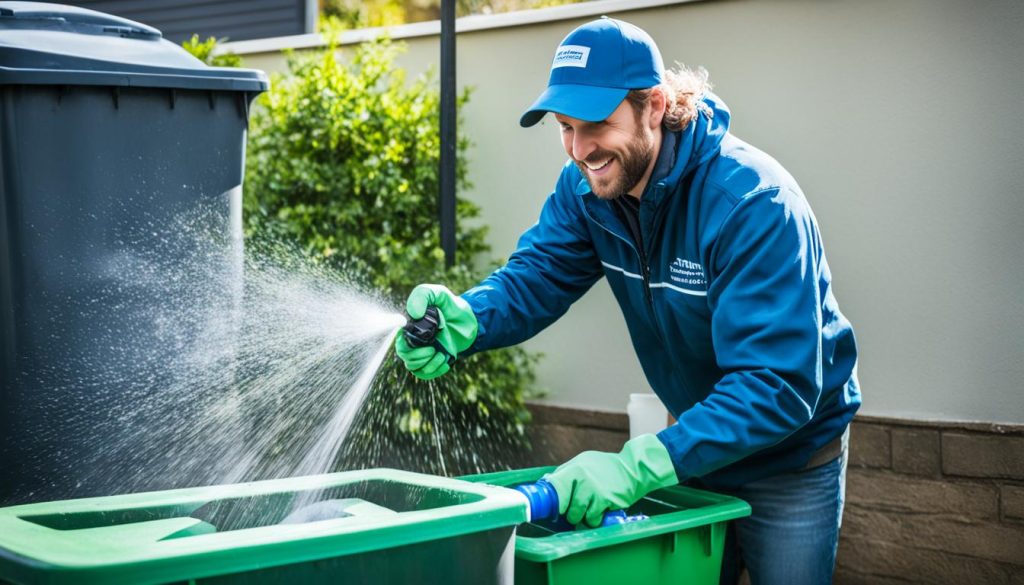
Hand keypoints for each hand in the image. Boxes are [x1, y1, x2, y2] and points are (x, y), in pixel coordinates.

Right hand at [394, 284, 477, 379]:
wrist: (470, 321)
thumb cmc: (451, 306)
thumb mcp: (438, 294)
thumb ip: (423, 295)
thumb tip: (414, 314)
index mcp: (411, 327)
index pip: (399, 339)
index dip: (404, 343)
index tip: (420, 340)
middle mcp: (415, 340)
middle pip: (405, 355)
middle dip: (417, 356)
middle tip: (432, 349)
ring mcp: (423, 352)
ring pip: (414, 366)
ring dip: (427, 364)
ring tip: (441, 355)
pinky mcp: (433, 361)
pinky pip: (425, 373)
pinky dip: (434, 371)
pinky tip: (445, 362)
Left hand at [544, 434, 677, 526]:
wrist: (633, 469)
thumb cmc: (606, 467)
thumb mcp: (583, 462)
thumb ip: (566, 473)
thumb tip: (547, 483)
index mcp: (573, 468)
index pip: (553, 488)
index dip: (554, 501)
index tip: (555, 508)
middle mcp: (581, 478)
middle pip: (564, 507)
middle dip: (569, 512)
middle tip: (577, 509)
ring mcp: (592, 489)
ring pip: (577, 515)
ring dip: (583, 517)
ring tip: (591, 508)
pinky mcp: (604, 500)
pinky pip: (592, 519)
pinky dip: (595, 519)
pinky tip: (601, 509)